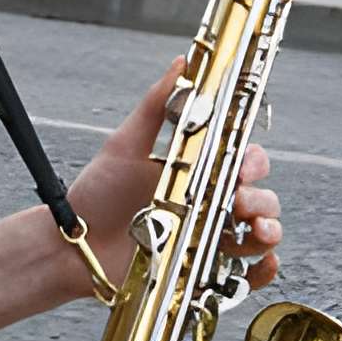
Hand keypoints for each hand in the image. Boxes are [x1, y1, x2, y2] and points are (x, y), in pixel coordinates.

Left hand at [68, 58, 283, 296]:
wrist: (73, 245)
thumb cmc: (96, 194)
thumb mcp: (125, 144)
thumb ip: (156, 104)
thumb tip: (183, 64)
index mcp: (196, 171)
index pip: (243, 161)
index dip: (253, 161)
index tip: (243, 165)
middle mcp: (207, 204)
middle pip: (259, 197)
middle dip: (261, 198)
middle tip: (240, 200)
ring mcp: (206, 239)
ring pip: (258, 233)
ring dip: (268, 229)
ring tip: (254, 230)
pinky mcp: (200, 272)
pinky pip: (244, 276)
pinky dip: (263, 271)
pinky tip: (265, 261)